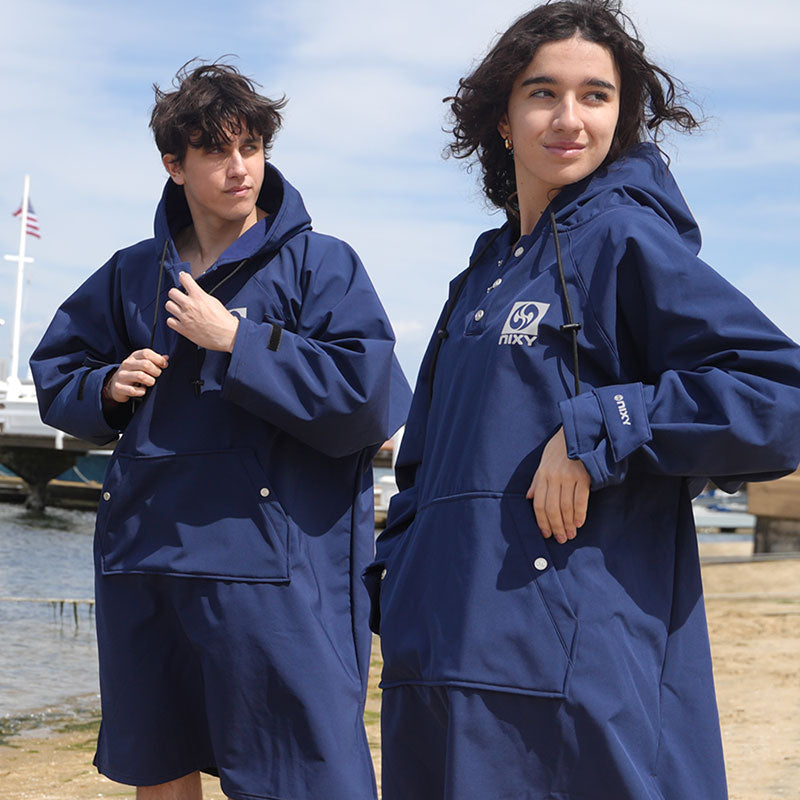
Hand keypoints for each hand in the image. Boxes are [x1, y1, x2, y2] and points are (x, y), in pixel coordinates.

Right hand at [107, 349, 167, 402]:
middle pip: (145, 364)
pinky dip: (142, 392)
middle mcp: (126, 364)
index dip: (158, 359)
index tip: (164, 365)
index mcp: (133, 356)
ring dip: (150, 381)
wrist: (115, 384)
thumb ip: (155, 360)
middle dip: (156, 371)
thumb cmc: (134, 372)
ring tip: (150, 382)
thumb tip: (166, 358)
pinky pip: (134, 390)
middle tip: (156, 376)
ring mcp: (122, 375)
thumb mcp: (142, 363)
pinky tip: (142, 390)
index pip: (146, 353)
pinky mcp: (119, 387)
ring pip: (141, 376)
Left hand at [165, 271, 239, 351]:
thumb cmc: (224, 320)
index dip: (183, 278)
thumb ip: (200, 295)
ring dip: (174, 307)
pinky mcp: (183, 329)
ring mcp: (185, 317)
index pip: (184, 279)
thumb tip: (193, 292)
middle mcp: (189, 305)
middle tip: (181, 298)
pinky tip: (180, 320)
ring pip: (168, 305)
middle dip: (176, 294)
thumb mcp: (214, 301)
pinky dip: (173, 320)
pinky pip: (169, 321)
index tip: (184, 280)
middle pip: (172, 292)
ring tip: (180, 310)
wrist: (228, 335)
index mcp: (199, 296)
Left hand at [526, 427, 589, 543]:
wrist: (579, 431)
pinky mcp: (583, 476)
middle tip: (560, 539)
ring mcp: (568, 477)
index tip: (546, 533)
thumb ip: (537, 480)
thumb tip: (529, 497)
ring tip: (570, 534)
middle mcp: (553, 477)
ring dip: (568, 524)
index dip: (541, 521)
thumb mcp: (544, 460)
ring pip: (566, 506)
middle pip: (552, 508)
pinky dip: (580, 513)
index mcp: (542, 474)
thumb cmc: (561, 447)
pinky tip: (579, 523)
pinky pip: (580, 499)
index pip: (539, 504)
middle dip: (556, 526)